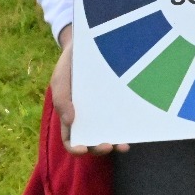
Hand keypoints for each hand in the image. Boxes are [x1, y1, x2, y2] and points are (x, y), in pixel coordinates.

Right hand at [51, 25, 128, 155]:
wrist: (87, 45)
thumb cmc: (69, 66)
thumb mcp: (60, 80)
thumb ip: (61, 100)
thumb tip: (70, 122)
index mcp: (70, 116)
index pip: (71, 139)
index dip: (75, 148)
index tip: (83, 149)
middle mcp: (88, 117)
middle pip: (92, 141)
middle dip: (99, 148)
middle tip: (107, 146)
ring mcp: (104, 109)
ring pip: (109, 132)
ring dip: (115, 142)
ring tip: (123, 145)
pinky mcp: (118, 100)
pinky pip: (123, 116)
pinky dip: (127, 126)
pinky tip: (133, 130)